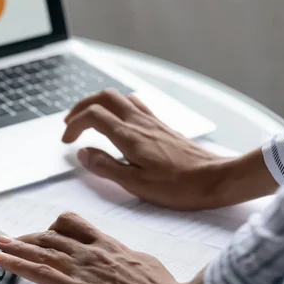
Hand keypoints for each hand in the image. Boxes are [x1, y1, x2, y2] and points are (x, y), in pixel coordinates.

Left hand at [0, 212, 220, 283]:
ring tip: (0, 244)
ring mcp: (81, 268)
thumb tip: (129, 263)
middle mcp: (91, 251)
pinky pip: (39, 272)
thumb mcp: (147, 266)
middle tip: (14, 239)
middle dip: (31, 237)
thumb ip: (131, 261)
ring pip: (41, 250)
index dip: (55, 228)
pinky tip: (1, 260)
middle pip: (53, 235)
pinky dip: (16, 264)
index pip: (76, 227)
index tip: (45, 230)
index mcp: (110, 246)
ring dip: (16, 246)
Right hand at [63, 89, 277, 209]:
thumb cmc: (177, 186)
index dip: (74, 124)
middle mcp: (139, 123)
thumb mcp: (135, 183)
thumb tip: (83, 154)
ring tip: (88, 121)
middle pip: (104, 97)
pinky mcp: (161, 126)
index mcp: (129, 136)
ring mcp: (152, 121)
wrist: (215, 178)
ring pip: (119, 97)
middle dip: (81, 106)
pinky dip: (118, 107)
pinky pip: (135, 105)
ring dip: (98, 104)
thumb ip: (105, 167)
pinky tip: (117, 121)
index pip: (93, 115)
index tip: (67, 141)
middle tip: (70, 124)